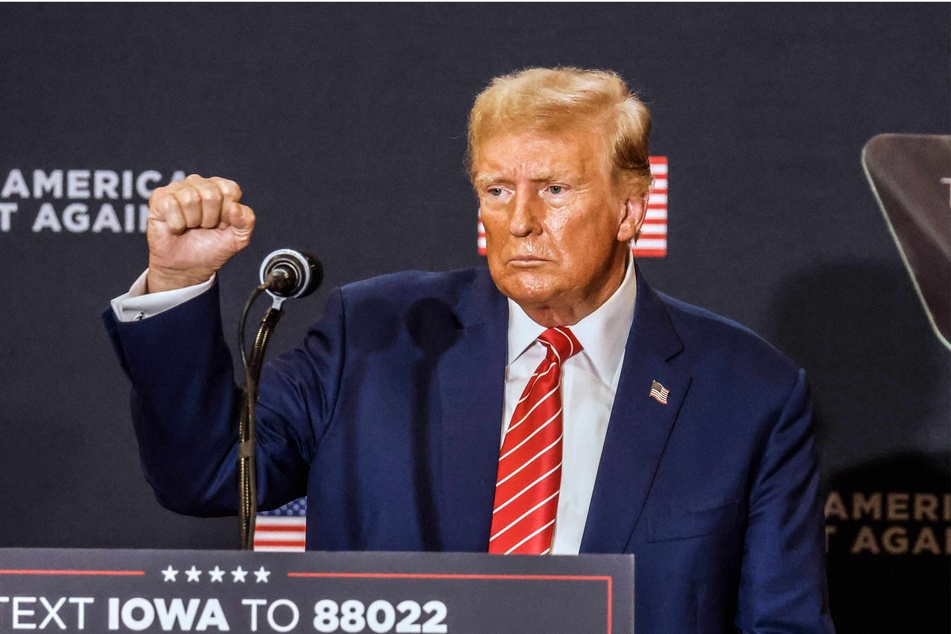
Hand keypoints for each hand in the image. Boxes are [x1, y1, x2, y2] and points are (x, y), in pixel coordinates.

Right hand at [146, 174, 255, 292]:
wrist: (187, 268)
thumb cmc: (211, 248)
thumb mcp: (238, 238)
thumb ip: (246, 221)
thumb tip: (235, 207)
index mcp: (220, 188)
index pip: (230, 190)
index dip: (227, 213)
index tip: (222, 224)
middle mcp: (199, 184)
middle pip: (211, 194)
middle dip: (210, 219)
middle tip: (203, 227)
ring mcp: (178, 189)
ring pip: (190, 198)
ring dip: (192, 221)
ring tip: (190, 227)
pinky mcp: (159, 198)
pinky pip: (170, 205)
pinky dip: (176, 224)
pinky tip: (176, 227)